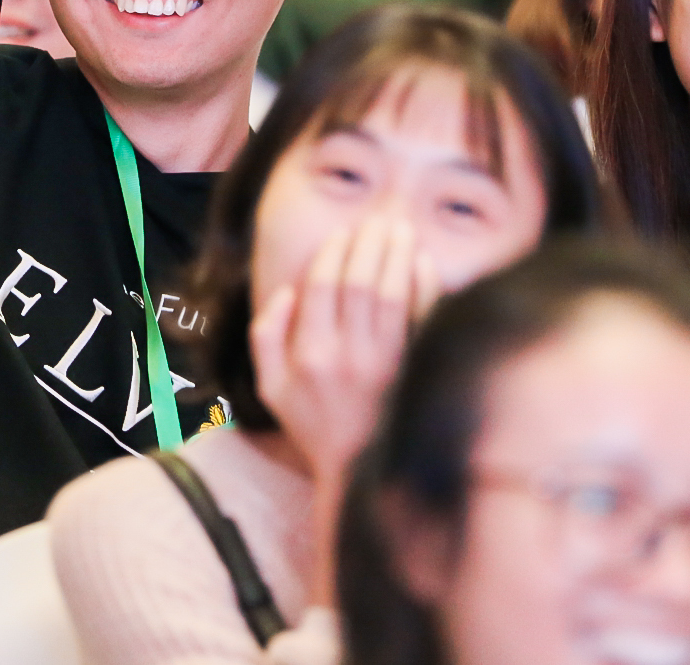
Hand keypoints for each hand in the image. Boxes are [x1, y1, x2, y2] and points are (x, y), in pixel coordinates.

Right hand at [249, 216, 441, 485]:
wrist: (361, 471)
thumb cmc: (314, 423)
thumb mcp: (270, 387)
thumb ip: (265, 335)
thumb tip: (286, 291)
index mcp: (308, 355)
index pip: (320, 286)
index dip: (332, 252)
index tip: (342, 232)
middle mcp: (345, 356)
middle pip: (358, 283)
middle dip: (367, 243)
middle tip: (376, 219)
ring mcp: (383, 364)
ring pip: (390, 294)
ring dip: (395, 255)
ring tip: (399, 228)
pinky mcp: (412, 369)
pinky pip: (421, 318)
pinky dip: (424, 286)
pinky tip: (422, 262)